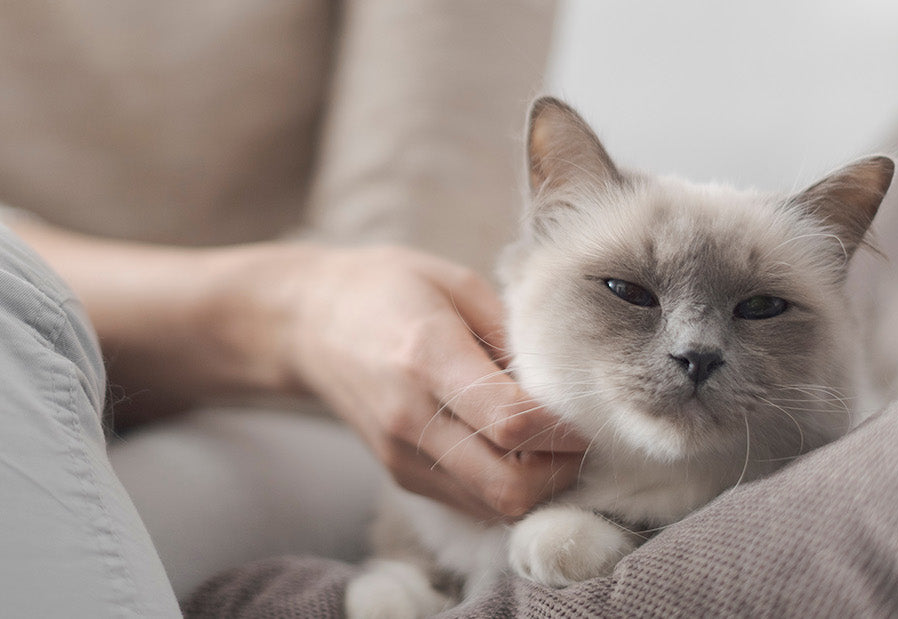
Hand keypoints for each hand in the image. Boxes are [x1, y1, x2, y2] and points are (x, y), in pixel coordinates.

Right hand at [275, 245, 585, 519]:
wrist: (307, 324)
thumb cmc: (387, 289)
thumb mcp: (455, 284)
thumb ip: (512, 333)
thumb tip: (566, 381)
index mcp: (427, 357)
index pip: (513, 423)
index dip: (567, 427)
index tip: (590, 408)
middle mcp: (410, 419)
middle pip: (509, 487)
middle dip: (561, 470)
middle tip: (577, 435)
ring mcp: (402, 455)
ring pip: (495, 507)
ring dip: (538, 486)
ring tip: (549, 442)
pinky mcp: (401, 475)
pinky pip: (472, 503)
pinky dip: (507, 488)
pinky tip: (514, 451)